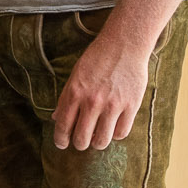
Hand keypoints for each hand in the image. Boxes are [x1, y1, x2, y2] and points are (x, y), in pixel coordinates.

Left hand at [52, 33, 149, 151]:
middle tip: (81, 141)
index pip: (63, 126)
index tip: (62, 143)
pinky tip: (114, 126)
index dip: (61, 139)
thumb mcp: (76, 75)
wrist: (125, 44)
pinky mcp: (131, 106)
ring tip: (98, 136)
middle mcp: (92, 101)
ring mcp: (113, 105)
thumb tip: (56, 119)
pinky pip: (121, 133)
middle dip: (79, 144)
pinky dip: (116, 134)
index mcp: (75, 93)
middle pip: (82, 139)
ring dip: (98, 142)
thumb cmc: (98, 58)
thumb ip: (66, 98)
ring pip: (102, 141)